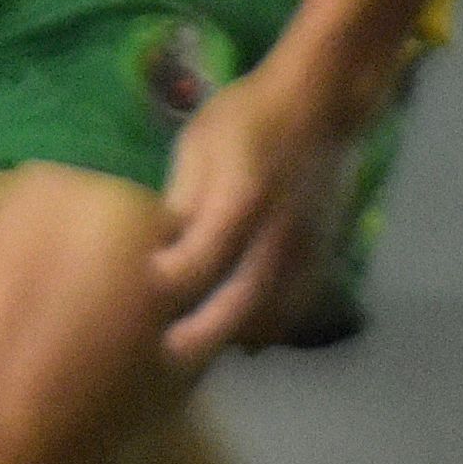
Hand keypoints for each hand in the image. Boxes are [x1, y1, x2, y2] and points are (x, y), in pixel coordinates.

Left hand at [148, 51, 365, 365]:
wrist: (320, 106)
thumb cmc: (247, 117)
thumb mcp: (197, 146)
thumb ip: (181, 199)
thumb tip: (157, 244)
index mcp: (242, 199)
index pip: (200, 262)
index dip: (169, 289)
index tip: (139, 307)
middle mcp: (278, 232)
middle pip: (239, 302)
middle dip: (202, 335)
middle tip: (165, 357)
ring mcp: (307, 248)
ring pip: (271, 312)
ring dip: (235, 335)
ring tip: (197, 353)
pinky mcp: (323, 254)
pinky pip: (295, 304)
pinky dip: (268, 325)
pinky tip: (243, 339)